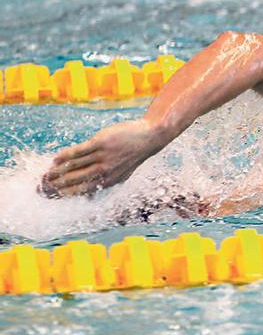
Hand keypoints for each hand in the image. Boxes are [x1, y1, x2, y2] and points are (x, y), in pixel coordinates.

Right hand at [40, 119, 164, 197]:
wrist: (148, 138)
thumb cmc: (132, 156)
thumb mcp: (121, 175)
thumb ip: (104, 184)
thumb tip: (87, 197)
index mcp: (109, 182)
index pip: (81, 191)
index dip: (63, 194)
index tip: (50, 194)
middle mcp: (105, 171)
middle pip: (74, 180)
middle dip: (56, 184)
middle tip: (41, 185)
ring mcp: (103, 157)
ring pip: (74, 166)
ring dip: (57, 170)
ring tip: (46, 173)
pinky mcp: (101, 143)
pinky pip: (79, 151)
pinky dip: (65, 156)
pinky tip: (56, 159)